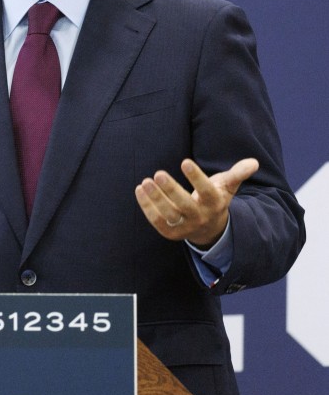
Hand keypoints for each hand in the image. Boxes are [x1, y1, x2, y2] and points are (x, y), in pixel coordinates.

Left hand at [135, 157, 258, 247]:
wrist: (209, 228)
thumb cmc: (215, 199)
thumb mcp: (227, 187)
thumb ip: (238, 174)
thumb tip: (254, 162)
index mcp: (215, 204)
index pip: (207, 191)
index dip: (197, 178)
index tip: (185, 162)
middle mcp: (200, 217)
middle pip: (185, 205)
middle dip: (171, 190)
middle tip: (158, 173)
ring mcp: (185, 227)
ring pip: (168, 214)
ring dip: (155, 198)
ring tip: (145, 182)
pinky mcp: (170, 232)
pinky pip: (157, 221)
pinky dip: (146, 207)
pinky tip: (139, 190)